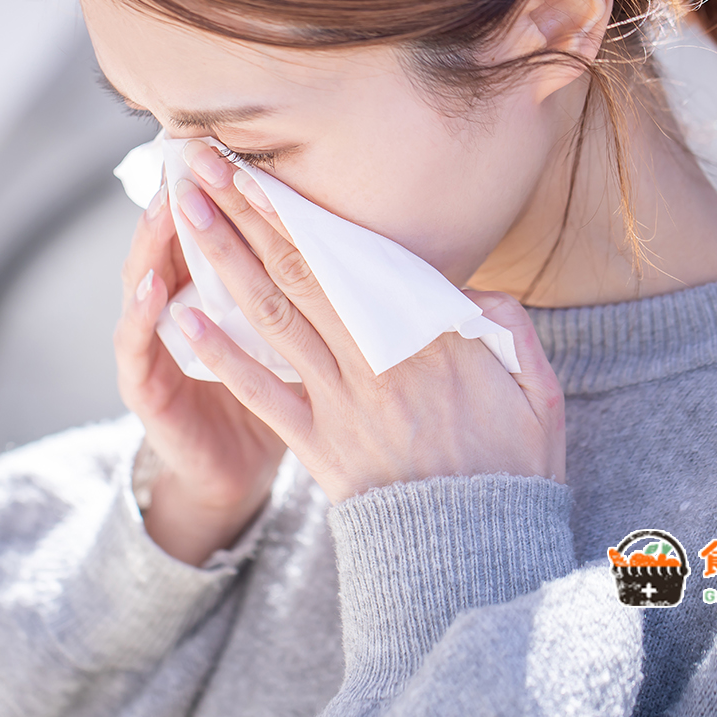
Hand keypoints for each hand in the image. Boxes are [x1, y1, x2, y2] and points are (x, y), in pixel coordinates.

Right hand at [114, 170, 288, 534]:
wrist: (231, 471)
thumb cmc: (271, 399)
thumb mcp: (297, 341)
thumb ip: (320, 297)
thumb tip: (382, 252)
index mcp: (222, 295)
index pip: (224, 235)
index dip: (231, 197)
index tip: (244, 149)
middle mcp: (180, 308)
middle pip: (179, 245)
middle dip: (189, 201)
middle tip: (195, 154)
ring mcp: (156, 344)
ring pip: (147, 282)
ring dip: (155, 244)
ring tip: (166, 207)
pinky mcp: (144, 386)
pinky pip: (138, 347)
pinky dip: (143, 318)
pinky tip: (153, 289)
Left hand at [167, 140, 564, 504]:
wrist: (478, 553)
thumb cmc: (513, 465)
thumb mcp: (537, 387)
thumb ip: (506, 326)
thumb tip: (470, 293)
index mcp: (426, 336)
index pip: (347, 257)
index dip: (296, 210)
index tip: (258, 169)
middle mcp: (372, 357)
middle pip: (297, 269)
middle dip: (244, 212)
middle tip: (200, 163)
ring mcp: (338, 400)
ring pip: (272, 315)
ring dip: (222, 260)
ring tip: (184, 211)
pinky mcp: (316, 445)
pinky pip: (262, 392)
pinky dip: (219, 354)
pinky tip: (179, 316)